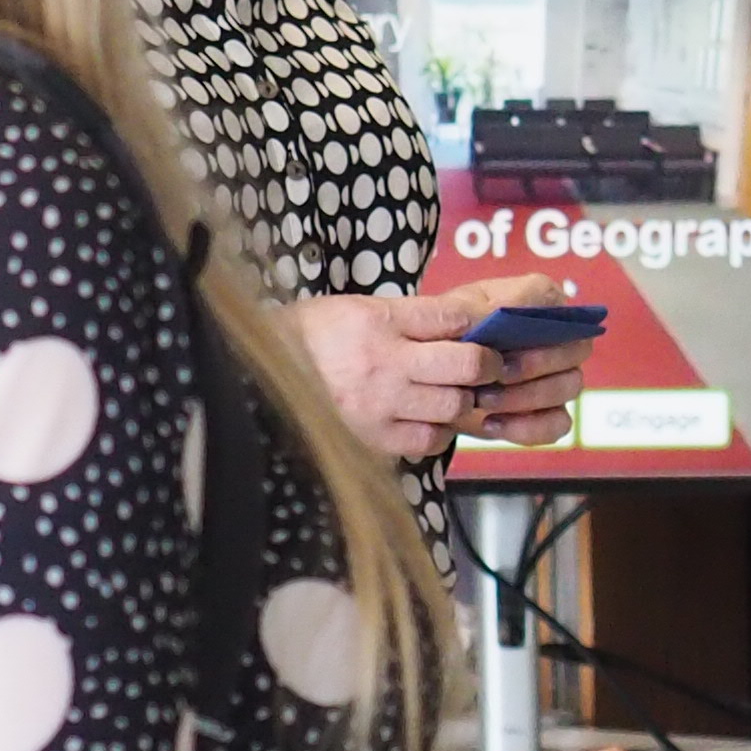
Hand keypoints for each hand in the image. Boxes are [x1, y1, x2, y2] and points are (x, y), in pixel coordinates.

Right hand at [292, 280, 590, 459]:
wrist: (261, 377)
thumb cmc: (314, 336)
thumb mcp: (357, 309)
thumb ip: (409, 317)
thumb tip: (465, 325)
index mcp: (377, 320)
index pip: (452, 318)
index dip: (480, 326)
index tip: (489, 332)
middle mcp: (383, 364)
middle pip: (466, 365)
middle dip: (488, 366)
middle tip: (489, 367)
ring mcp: (379, 406)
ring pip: (453, 406)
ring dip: (465, 400)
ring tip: (459, 394)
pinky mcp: (374, 440)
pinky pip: (428, 441)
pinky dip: (439, 431)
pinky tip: (430, 420)